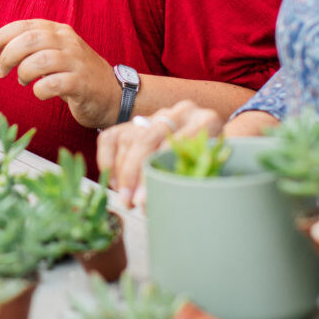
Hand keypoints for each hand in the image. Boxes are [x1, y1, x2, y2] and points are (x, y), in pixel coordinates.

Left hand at [0, 19, 115, 128]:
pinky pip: (53, 84)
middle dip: (6, 56)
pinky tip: (40, 93)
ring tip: (22, 81)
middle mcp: (67, 41)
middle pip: (29, 40)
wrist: (113, 95)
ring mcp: (77, 62)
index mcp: (58, 31)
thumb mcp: (51, 55)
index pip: (22, 26)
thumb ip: (24, 50)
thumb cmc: (75, 75)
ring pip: (40, 60)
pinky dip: (40, 90)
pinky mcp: (82, 83)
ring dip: (23, 73)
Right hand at [97, 100, 222, 208]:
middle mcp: (181, 112)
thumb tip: (157, 206)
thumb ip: (192, 183)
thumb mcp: (212, 173)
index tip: (143, 200)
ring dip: (120, 173)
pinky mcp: (135, 121)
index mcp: (206, 121)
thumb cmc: (209, 167)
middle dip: (132, 173)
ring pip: (128, 139)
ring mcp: (157, 114)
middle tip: (128, 201)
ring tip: (124, 199)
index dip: (154, 173)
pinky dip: (107, 161)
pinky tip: (114, 182)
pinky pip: (111, 138)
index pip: (173, 145)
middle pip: (146, 139)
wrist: (204, 145)